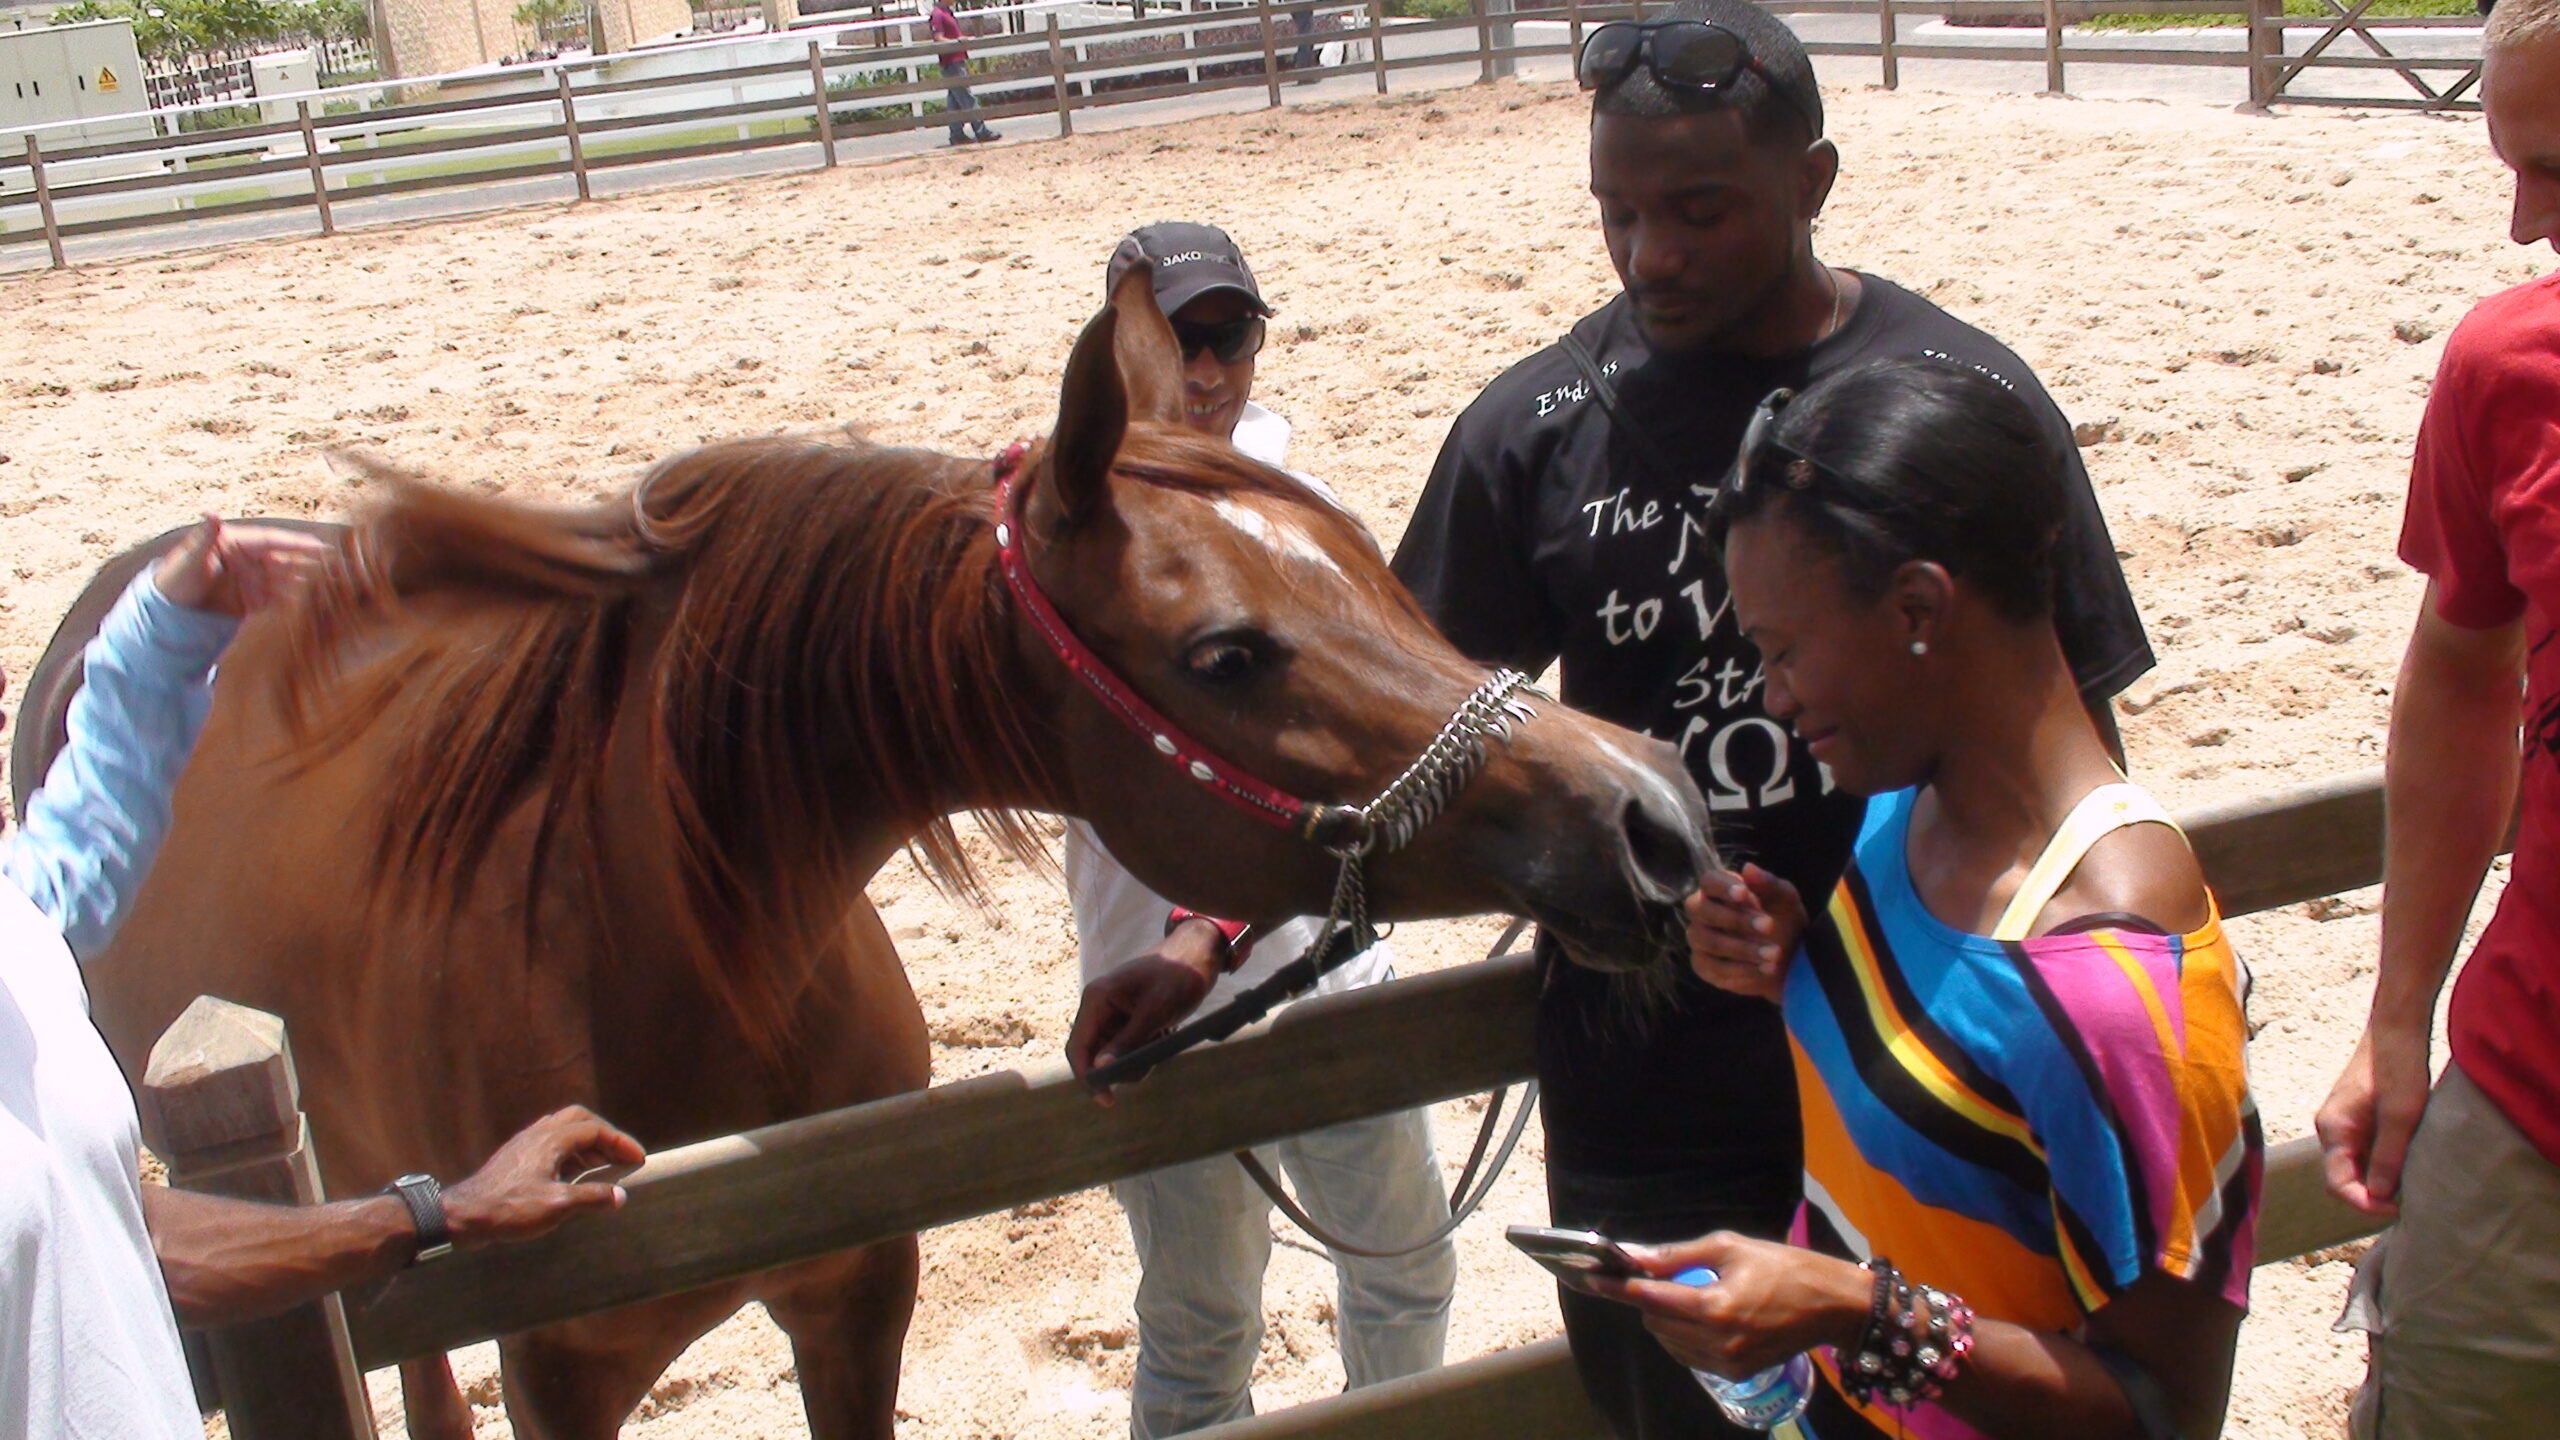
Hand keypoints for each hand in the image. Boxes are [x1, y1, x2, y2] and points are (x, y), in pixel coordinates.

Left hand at [151, 515, 333, 616]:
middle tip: (338, 564)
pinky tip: (312, 603)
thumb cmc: (175, 577)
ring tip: (333, 584)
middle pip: (285, 559)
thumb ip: (204, 537)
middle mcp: (250, 560)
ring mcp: (253, 580)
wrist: (170, 608)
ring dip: (308, 581)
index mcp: (237, 544)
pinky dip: (296, 601)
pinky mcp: (254, 600)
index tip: (320, 546)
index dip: (296, 543)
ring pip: (287, 579)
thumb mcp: (189, 558)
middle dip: (310, 562)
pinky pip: (279, 599)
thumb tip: (210, 512)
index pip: (272, 541)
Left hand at [440, 1106, 645, 1248]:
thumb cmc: (509, 1208)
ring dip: (587, 1145)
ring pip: (563, 1131)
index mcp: (551, 1140)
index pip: (595, 1130)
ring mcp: (525, 1145)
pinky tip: (573, 1176)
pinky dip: (570, 1154)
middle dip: (604, 1136)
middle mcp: (538, 1135)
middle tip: (620, 1156)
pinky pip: (551, 1145)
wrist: (463, 1216)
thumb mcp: (557, 1206)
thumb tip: (621, 1196)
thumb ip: (592, 1198)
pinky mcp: (516, 1158)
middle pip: (579, 1120)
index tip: (638, 1159)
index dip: (620, 1142)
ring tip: (602, 1168)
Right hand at [1065, 918, 1225, 1104]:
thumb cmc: (1177, 976)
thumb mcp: (1155, 1011)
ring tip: (1161, 1040)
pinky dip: (1145, 1050)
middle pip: (1094, 1054)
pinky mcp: (1129, 1019)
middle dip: (1119, 1067)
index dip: (1087, 1076)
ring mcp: (1114, 1013)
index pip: (1078, 1047)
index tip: (1106, 1099)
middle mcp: (1100, 1007)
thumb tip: (1101, 1068)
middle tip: (1149, 1066)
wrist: (1199, 955)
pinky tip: (1164, 1035)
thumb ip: (1127, 1040)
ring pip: (1113, 1054)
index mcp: (1097, 999)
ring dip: (1136, 1058)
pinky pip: (1128, 1046)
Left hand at [1582, 1232, 1867, 1379]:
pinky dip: (1682, 1335)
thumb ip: (1678, 1255)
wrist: (1832, 1305)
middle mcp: (1717, 1342)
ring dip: (1665, 1318)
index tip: (1594, 1278)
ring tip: (1689, 1295)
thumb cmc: (1784, 1267)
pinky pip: (1688, 1355)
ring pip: (1668, 1341)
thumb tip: (1635, 1256)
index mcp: (1715, 1308)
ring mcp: (1726, 1363)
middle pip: (1655, 1321)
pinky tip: (1700, 1316)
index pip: (1651, 1299)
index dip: (1618, 1288)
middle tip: (1662, 1278)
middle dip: (1648, 1299)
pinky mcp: (1735, 1373)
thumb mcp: (1730, 1247)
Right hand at [1684, 863, 1804, 1001]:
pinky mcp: (1702, 966)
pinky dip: (1743, 969)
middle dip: (1736, 919)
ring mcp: (1699, 939)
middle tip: (1769, 926)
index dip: (1723, 887)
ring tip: (1774, 954)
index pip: (1709, 881)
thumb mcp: (1785, 900)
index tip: (1744, 894)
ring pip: (1710, 942)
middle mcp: (1702, 912)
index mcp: (1719, 889)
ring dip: (1743, 949)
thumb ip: (1768, 884)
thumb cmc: (1783, 920)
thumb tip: (1749, 868)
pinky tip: (1766, 969)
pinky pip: (1715, 968)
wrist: (1790, 959)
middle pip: (1701, 910)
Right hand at [2315, 1020, 2433, 1216]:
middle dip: (2371, 1195)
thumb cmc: (2398, 1067)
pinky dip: (2381, 1163)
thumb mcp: (2401, 1116)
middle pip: (2343, 1178)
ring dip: (2378, 1179)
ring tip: (2410, 1183)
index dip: (2365, 1204)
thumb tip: (2380, 1195)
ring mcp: (2343, 1123)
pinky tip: (2406, 1162)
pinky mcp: (2357, 1117)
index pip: (2337, 1183)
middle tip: (2408, 1201)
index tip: (2398, 1209)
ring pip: (2354, 1166)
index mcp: (2333, 1129)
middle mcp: (2330, 1129)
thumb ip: (2387, 1157)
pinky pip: (2363, 1151)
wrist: (2397, 1029)